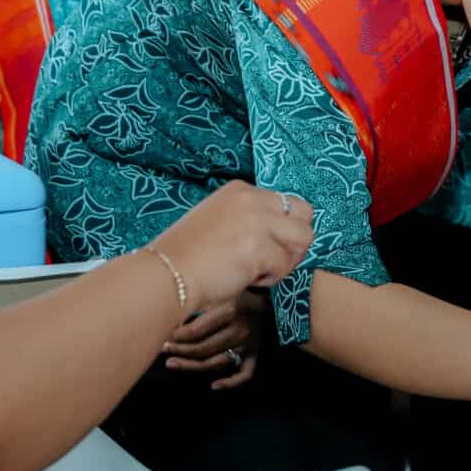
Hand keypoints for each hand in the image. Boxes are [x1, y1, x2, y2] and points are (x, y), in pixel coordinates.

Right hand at [152, 181, 314, 316]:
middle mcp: (252, 200)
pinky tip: (245, 279)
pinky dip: (269, 279)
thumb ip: (247, 219)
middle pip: (304, 213)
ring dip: (286, 259)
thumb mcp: (216, 219)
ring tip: (259, 271)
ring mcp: (257, 222)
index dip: (280, 229)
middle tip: (274, 259)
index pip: (285, 202)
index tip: (261, 246)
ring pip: (302, 239)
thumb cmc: (186, 255)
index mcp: (240, 190)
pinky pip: (284, 266)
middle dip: (295, 240)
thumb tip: (276, 236)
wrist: (166, 273)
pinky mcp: (259, 248)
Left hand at [164, 293, 261, 389]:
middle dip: (179, 351)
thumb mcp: (222, 288)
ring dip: (192, 366)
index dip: (175, 337)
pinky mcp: (255, 352)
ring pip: (215, 362)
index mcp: (229, 310)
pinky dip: (230, 382)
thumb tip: (173, 314)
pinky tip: (214, 386)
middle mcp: (239, 329)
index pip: (195, 331)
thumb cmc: (242, 288)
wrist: (274, 294)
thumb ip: (202, 300)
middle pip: (202, 348)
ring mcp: (248, 343)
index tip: (162, 334)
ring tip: (173, 364)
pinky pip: (244, 373)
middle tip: (162, 349)